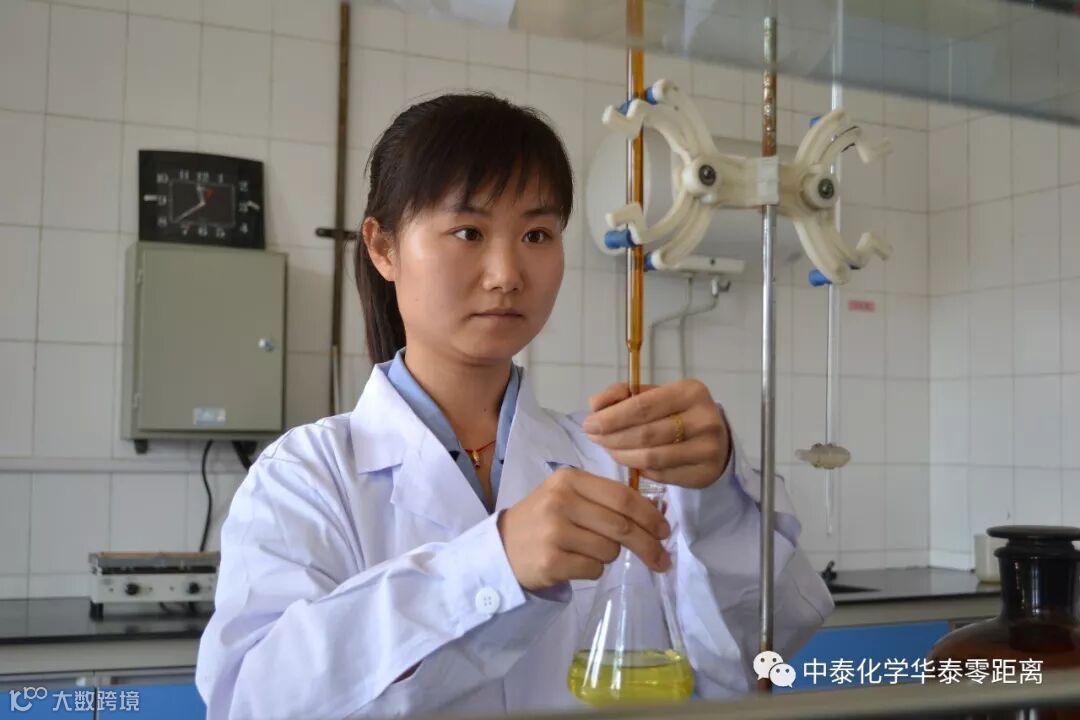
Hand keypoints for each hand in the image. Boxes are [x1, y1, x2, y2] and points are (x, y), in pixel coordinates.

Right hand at [497, 467, 671, 591]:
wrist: (501, 548)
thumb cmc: (542, 520)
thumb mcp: (568, 496)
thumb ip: (606, 499)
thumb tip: (656, 513)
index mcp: (569, 479)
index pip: (623, 497)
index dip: (650, 516)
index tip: (665, 530)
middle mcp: (561, 501)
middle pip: (622, 526)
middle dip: (648, 545)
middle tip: (661, 559)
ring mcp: (554, 532)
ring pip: (610, 550)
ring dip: (610, 556)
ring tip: (588, 551)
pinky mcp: (551, 561)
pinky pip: (594, 569)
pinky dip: (593, 570)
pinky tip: (575, 563)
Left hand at [581, 379, 730, 489]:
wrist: (717, 440)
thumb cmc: (678, 413)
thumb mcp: (654, 396)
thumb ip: (622, 394)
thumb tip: (594, 404)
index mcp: (690, 392)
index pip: (642, 406)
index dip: (611, 417)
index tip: (589, 424)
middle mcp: (703, 419)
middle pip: (645, 433)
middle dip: (612, 437)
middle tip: (594, 438)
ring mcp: (707, 449)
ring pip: (651, 457)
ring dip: (621, 455)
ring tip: (608, 449)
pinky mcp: (704, 474)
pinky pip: (660, 474)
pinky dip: (639, 468)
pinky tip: (629, 461)